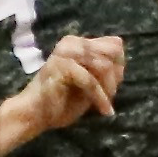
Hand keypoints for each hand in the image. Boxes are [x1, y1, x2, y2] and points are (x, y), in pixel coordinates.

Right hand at [2, 35, 127, 140]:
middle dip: (115, 76)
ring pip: (104, 65)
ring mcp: (66, 52)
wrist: (35, 114)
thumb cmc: (62, 100)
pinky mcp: (62, 66)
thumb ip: (106, 71)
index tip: (113, 86)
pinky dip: (100, 97)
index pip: (115, 44)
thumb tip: (122, 65)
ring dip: (108, 89)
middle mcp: (73, 42)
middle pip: (113, 52)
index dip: (119, 66)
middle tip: (110, 96)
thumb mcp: (91, 83)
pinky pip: (91, 81)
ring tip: (104, 104)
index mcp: (78, 43)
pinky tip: (103, 110)